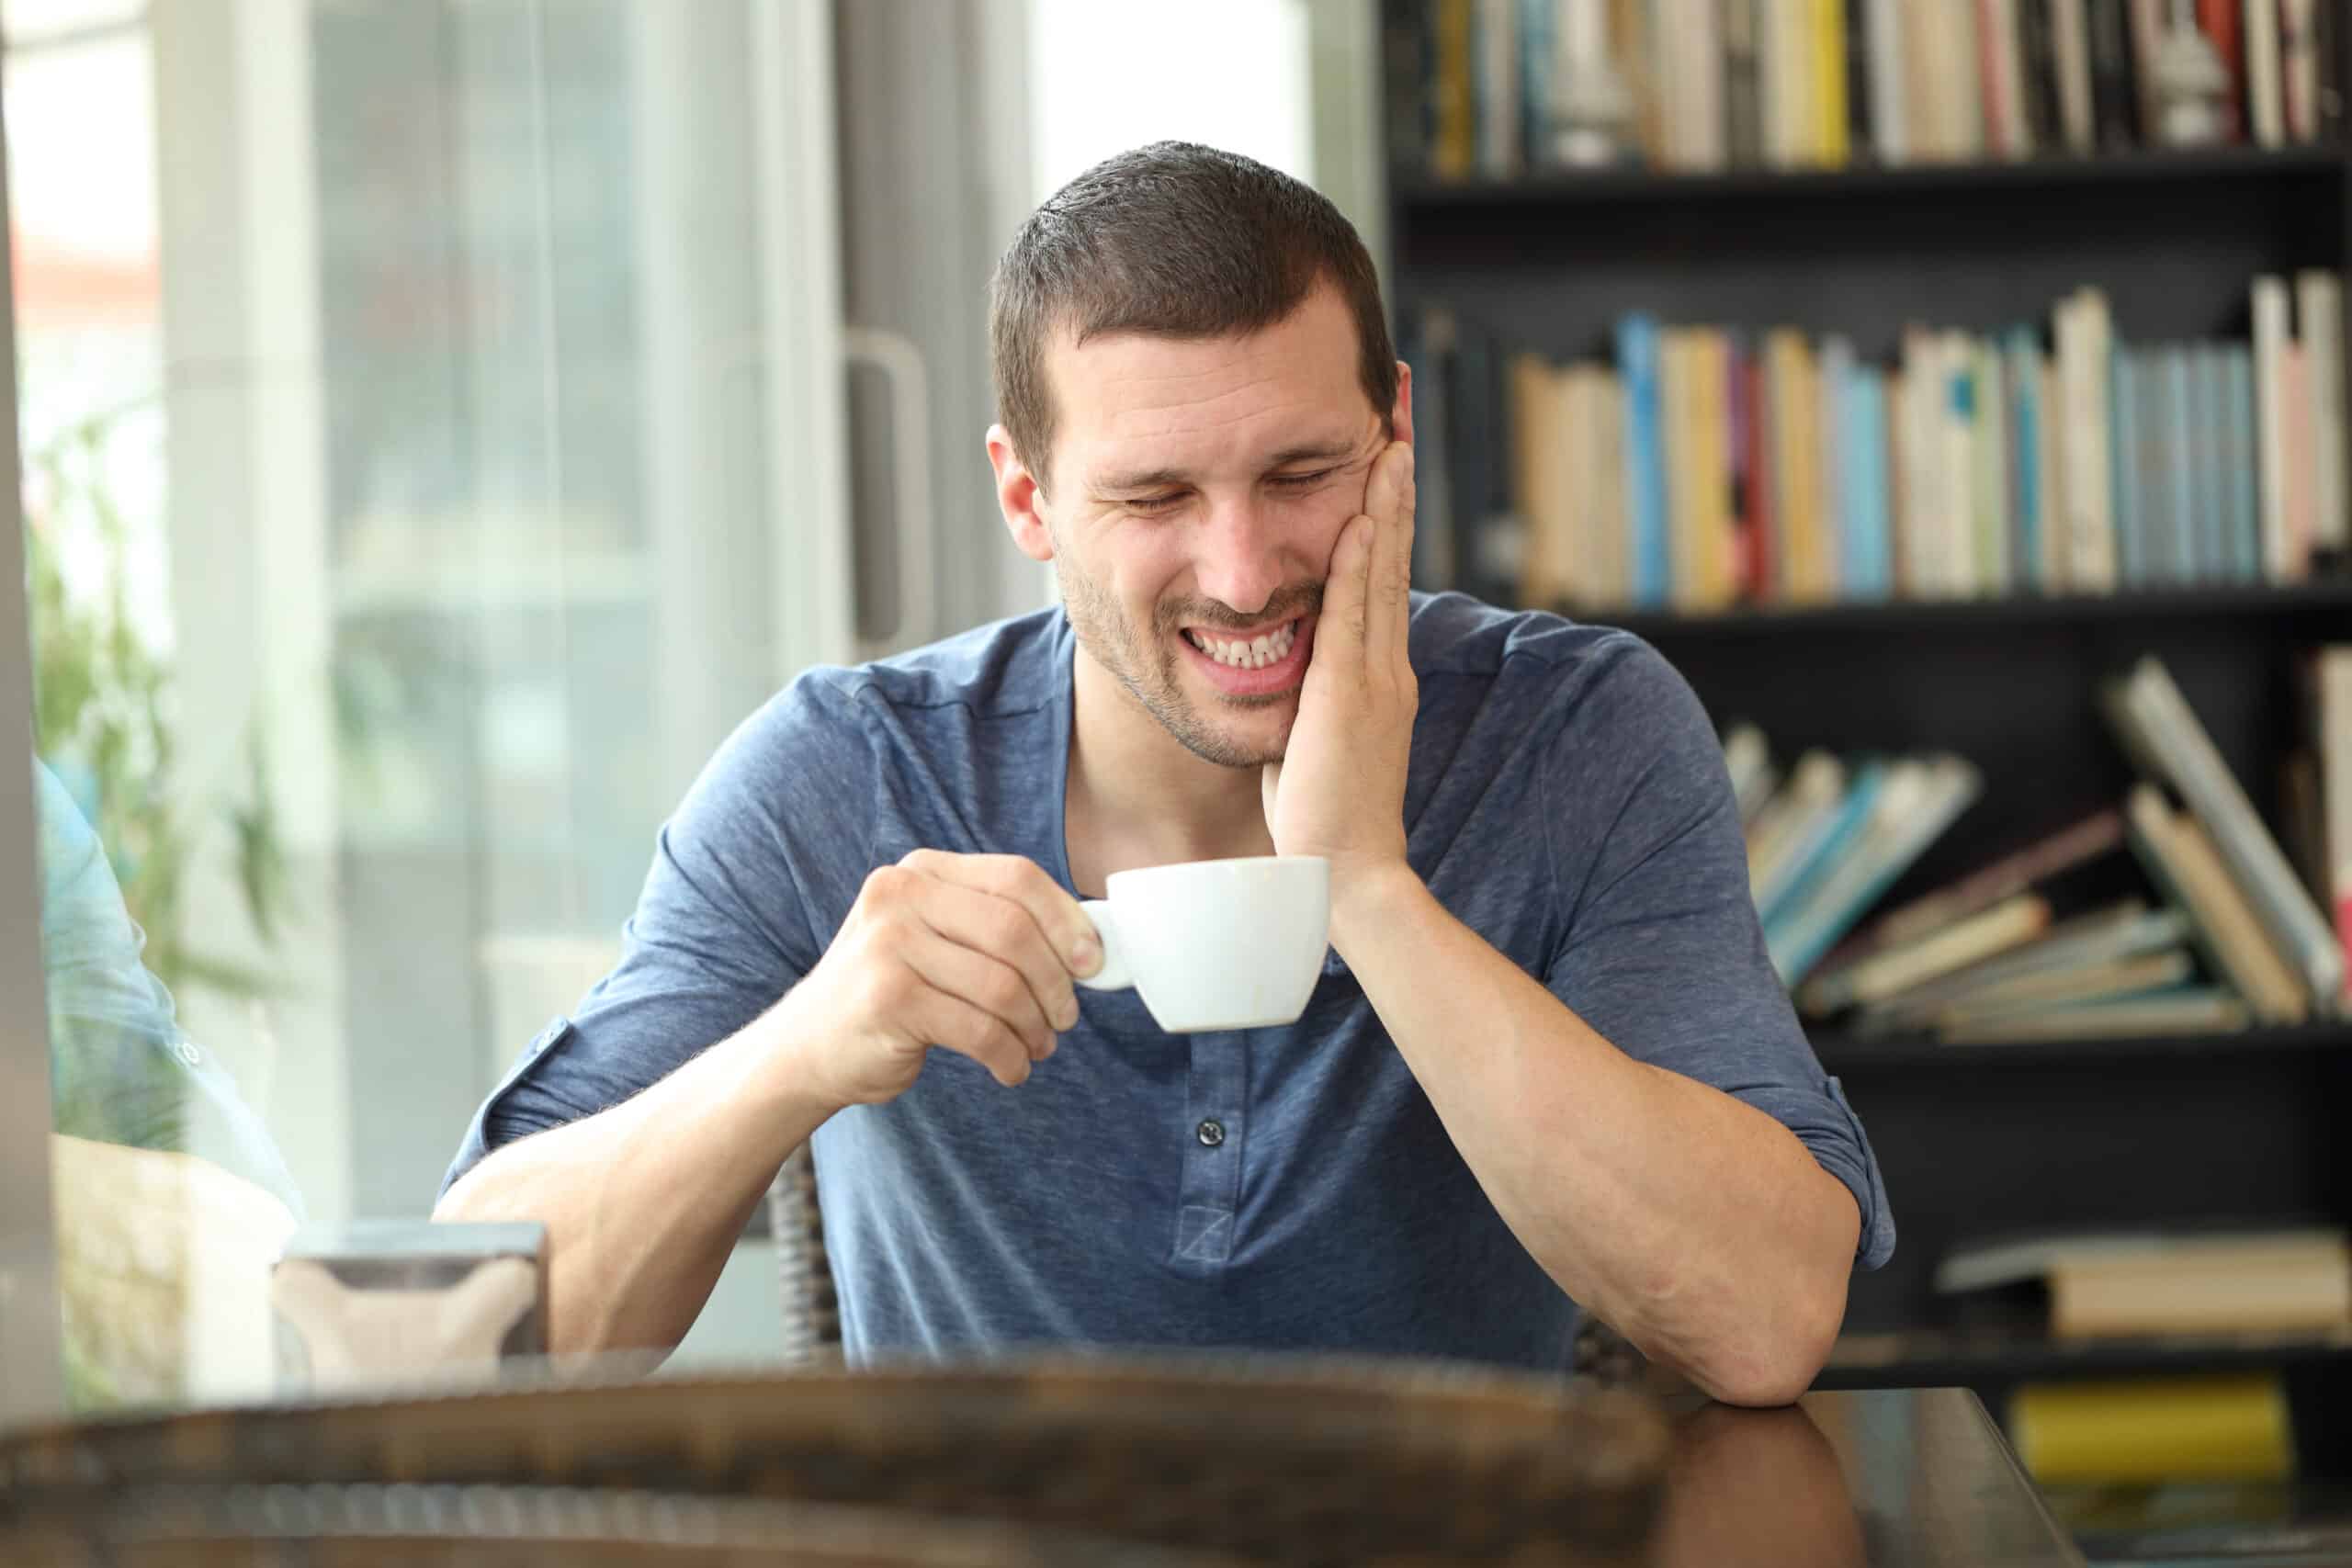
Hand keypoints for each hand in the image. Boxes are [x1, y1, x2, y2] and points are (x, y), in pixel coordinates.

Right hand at [770, 850, 1100, 1110]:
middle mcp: (900, 896)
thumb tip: (1086, 946)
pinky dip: (1009, 1056)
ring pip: (1003, 985)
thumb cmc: (890, 993)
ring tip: (1036, 1047)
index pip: (1017, 878)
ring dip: (1035, 1027)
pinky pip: (980, 1030)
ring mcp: (888, 946)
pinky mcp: (888, 999)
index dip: (1066, 920)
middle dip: (1056, 983)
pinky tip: (1010, 1068)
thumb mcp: (933, 939)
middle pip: (1015, 931)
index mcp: (921, 871)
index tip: (1092, 962)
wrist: (806, 1049)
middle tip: (1065, 1019)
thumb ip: (992, 928)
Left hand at [1261, 439, 1417, 904]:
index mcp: (1379, 681)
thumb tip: (1281, 679)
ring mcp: (1375, 681)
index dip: (1384, 528)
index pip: (1382, 587)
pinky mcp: (1349, 697)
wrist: (1345, 876)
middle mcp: (1387, 671)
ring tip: (1388, 448)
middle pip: (1392, 565)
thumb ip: (1306, 705)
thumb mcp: (1314, 746)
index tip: (1382, 475)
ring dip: (1384, 510)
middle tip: (1395, 433)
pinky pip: (1354, 617)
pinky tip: (1357, 520)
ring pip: (1381, 577)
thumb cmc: (1323, 823)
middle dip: (1394, 498)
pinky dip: (1358, 565)